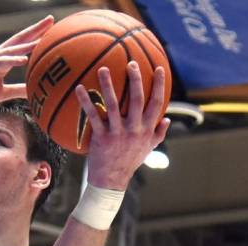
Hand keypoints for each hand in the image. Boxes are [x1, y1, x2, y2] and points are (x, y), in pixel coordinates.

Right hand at [0, 15, 54, 118]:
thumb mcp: (1, 93)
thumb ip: (17, 90)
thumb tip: (34, 92)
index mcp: (1, 60)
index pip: (22, 45)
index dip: (36, 36)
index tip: (53, 28)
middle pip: (18, 40)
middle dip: (35, 29)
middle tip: (51, 19)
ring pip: (10, 49)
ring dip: (27, 44)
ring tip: (42, 39)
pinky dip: (11, 60)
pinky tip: (24, 60)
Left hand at [76, 62, 170, 190]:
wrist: (111, 181)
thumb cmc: (129, 162)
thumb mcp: (148, 149)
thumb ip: (158, 134)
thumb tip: (167, 119)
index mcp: (147, 129)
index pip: (157, 103)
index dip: (160, 85)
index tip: (160, 68)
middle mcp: (134, 129)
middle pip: (138, 100)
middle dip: (136, 79)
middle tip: (131, 62)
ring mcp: (117, 133)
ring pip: (114, 105)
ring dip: (108, 85)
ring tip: (103, 69)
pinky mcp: (101, 137)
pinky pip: (93, 116)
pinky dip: (86, 101)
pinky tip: (80, 88)